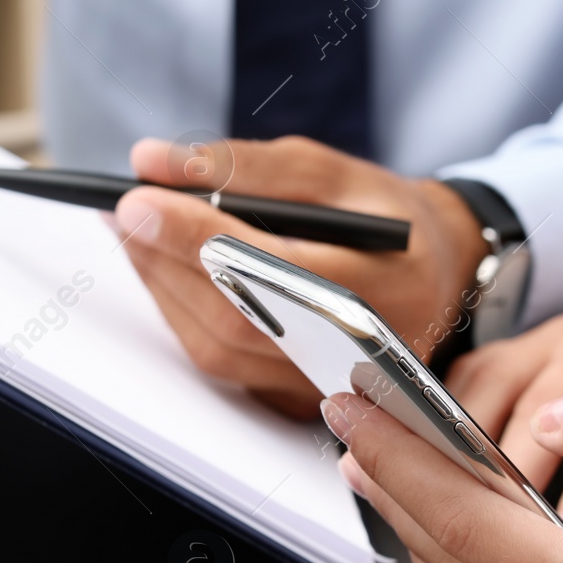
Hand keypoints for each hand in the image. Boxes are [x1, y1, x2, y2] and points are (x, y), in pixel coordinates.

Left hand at [114, 135, 487, 417]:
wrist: (438, 276)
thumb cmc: (388, 219)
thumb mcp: (333, 171)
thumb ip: (246, 164)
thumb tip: (155, 163)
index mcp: (391, 281)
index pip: (278, 267)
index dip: (198, 238)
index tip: (139, 200)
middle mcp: (366, 348)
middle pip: (238, 318)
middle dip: (166, 261)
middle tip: (123, 211)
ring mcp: (331, 385)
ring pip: (219, 349)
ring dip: (162, 287)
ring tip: (135, 231)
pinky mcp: (301, 399)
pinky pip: (222, 364)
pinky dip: (181, 314)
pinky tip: (165, 270)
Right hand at [447, 251, 562, 537]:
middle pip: (538, 404)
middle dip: (511, 475)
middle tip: (493, 540)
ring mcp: (555, 337)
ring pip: (493, 391)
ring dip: (461, 450)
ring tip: (436, 507)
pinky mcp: (530, 342)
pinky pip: (473, 375)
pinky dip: (443, 417)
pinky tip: (422, 461)